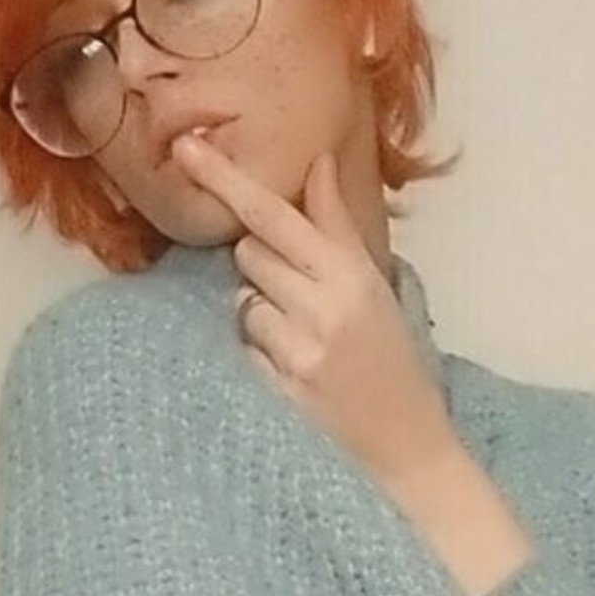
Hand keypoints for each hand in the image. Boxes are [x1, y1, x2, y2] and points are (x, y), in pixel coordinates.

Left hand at [168, 132, 457, 494]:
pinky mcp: (280, 388)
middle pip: (249, 253)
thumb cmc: (391, 362)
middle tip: (299, 298)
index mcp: (353, 274)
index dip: (226, 179)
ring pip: (242, 301)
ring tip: (303, 341)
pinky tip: (295, 371)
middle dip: (261, 266)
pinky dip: (260, 353)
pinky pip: (244, 348)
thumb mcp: (375, 288)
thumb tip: (316, 164)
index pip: (276, 215)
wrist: (408, 448)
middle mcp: (325, 307)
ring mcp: (300, 350)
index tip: (187, 147)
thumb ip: (336, 227)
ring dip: (261, 314)